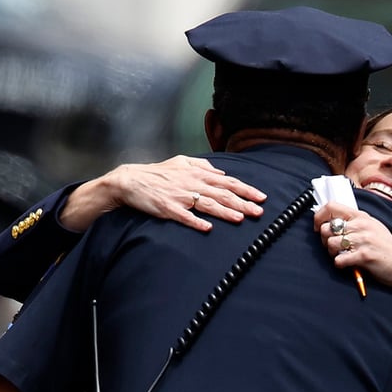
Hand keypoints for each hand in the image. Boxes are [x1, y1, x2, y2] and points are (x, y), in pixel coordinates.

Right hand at [61, 156, 266, 231]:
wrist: (130, 180)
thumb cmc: (157, 173)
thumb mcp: (181, 162)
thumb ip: (203, 166)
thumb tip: (222, 172)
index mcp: (197, 174)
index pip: (227, 181)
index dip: (246, 189)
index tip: (261, 197)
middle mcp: (192, 184)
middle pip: (222, 194)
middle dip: (242, 203)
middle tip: (259, 212)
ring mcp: (180, 196)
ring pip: (207, 204)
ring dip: (225, 212)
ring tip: (240, 219)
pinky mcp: (167, 208)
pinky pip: (184, 216)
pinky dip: (195, 222)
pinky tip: (207, 229)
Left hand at [313, 201, 391, 292]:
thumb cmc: (388, 249)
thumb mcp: (373, 228)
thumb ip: (354, 223)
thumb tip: (330, 222)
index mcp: (362, 216)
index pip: (331, 206)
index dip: (319, 217)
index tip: (318, 227)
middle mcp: (362, 225)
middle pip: (327, 228)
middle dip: (325, 240)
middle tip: (333, 247)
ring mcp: (363, 240)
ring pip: (330, 243)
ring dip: (332, 253)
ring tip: (343, 256)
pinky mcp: (364, 256)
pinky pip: (339, 259)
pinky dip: (340, 264)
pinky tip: (348, 265)